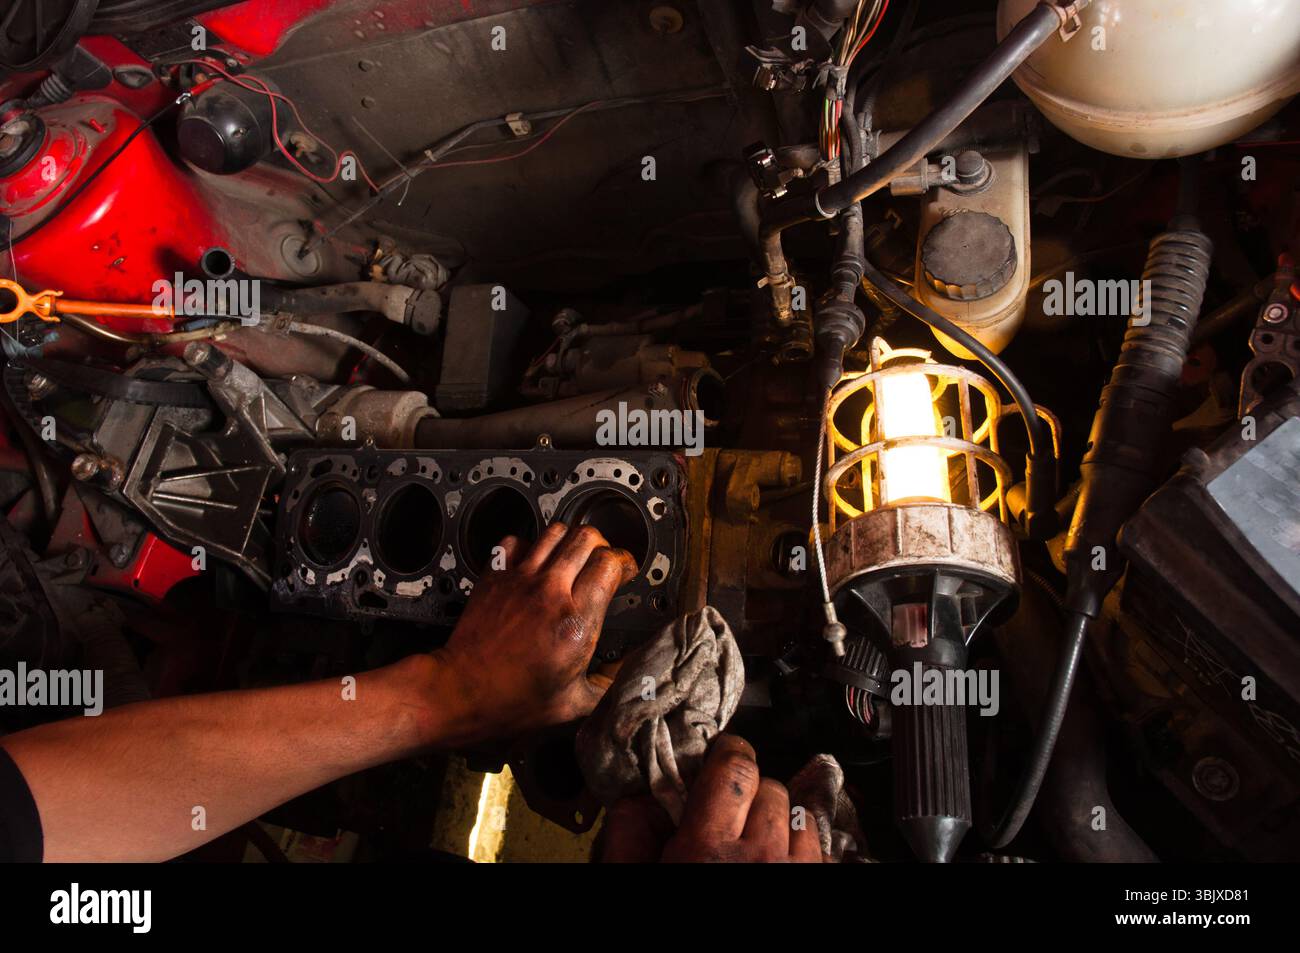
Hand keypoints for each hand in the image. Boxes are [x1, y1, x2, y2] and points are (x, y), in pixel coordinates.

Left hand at [431, 523, 636, 744]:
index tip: (624, 571)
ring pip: (555, 532)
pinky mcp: (495, 577)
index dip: (623, 563)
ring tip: (572, 556)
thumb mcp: (574, 703)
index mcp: (576, 623)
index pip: (609, 565)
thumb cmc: (512, 701)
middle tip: (601, 561)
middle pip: (586, 538)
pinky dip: (529, 545)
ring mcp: (520, 580)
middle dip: (601, 545)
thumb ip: (609, 683)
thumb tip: (632, 671)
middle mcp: (550, 593)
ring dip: (569, 540)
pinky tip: (534, 563)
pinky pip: (516, 540)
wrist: (461, 692)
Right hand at [600, 734, 823, 861]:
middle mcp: (759, 857)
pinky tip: (780, 860)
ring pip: (800, 815)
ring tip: (755, 840)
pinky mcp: (818, 881)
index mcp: (708, 849)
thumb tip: (633, 800)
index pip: (735, 768)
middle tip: (731, 810)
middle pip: (769, 787)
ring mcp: (796, 871)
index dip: (730, 755)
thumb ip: (629, 839)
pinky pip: (821, 848)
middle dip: (750, 791)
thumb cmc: (673, 923)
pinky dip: (802, 848)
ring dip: (779, 820)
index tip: (723, 757)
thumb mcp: (634, 882)